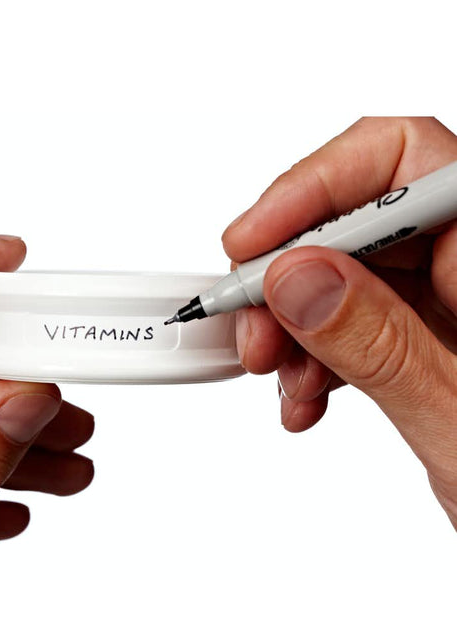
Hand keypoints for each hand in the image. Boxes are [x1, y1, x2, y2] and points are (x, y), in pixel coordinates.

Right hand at [222, 117, 456, 527]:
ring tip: (281, 373)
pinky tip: (306, 392)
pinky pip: (351, 318)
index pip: (403, 160)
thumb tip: (296, 278)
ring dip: (292, 322)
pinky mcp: (430, 334)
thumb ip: (380, 346)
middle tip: (254, 327)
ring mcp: (451, 299)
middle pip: (360, 219)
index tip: (249, 244)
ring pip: (343, 272)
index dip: (313, 189)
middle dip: (287, 272)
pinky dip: (312, 353)